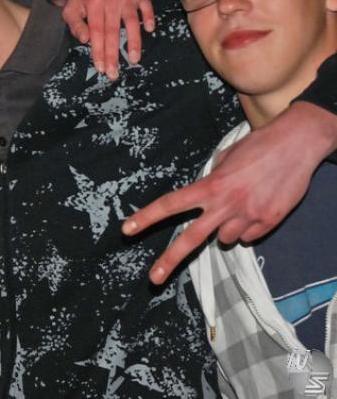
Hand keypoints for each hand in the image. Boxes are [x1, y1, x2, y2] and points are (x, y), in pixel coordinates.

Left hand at [57, 0, 154, 78]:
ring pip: (132, 21)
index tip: (101, 68)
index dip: (99, 51)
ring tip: (133, 59)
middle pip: (113, 30)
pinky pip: (146, 4)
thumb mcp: (69, 12)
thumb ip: (75, 25)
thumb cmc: (78, 2)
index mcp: (93, 1)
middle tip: (114, 73)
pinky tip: (149, 29)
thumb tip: (85, 40)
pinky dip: (149, 16)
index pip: (97, 31)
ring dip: (134, 42)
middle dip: (113, 54)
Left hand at [122, 102, 336, 284]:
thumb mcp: (226, 157)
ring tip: (242, 203)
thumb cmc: (258, 145)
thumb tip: (204, 194)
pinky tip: (259, 205)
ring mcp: (248, 218)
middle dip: (170, 260)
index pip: (171, 204)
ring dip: (226, 228)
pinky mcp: (268, 224)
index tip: (127, 229)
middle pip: (191, 238)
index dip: (146, 217)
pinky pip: (249, 236)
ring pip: (225, 239)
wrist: (296, 144)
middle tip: (153, 279)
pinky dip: (249, 227)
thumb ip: (211, 178)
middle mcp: (225, 205)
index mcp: (210, 185)